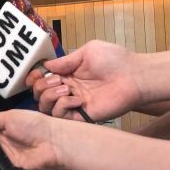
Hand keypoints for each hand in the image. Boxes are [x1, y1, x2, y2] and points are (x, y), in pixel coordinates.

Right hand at [27, 41, 142, 121]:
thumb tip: (46, 66)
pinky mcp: (82, 115)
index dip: (34, 78)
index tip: (36, 74)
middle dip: (42, 86)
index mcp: (68, 74)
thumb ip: (65, 61)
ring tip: (67, 89)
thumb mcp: (87, 52)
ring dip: (51, 96)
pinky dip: (63, 107)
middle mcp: (68, 89)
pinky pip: (60, 116)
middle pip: (39, 94)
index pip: (42, 79)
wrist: (134, 76)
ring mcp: (74, 104)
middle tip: (58, 80)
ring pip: (46, 107)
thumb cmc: (115, 60)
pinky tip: (77, 99)